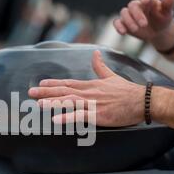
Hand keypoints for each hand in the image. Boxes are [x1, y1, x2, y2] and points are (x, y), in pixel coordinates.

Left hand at [28, 51, 145, 126]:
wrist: (142, 101)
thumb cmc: (128, 91)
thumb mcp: (112, 76)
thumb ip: (100, 67)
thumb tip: (95, 53)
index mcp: (91, 85)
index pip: (68, 83)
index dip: (53, 84)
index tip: (40, 84)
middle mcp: (89, 93)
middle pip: (64, 91)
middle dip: (46, 92)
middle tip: (31, 93)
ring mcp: (93, 104)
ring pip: (69, 102)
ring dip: (53, 103)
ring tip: (39, 104)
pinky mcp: (99, 115)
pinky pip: (80, 116)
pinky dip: (67, 117)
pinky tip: (56, 120)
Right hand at [114, 0, 173, 50]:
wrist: (157, 31)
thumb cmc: (162, 19)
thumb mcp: (167, 13)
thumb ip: (168, 4)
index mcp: (148, 0)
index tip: (146, 2)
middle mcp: (137, 6)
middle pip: (132, 5)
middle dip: (137, 15)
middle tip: (144, 25)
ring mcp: (129, 14)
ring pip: (124, 13)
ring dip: (128, 21)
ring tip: (136, 30)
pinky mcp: (124, 23)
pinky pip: (117, 22)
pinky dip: (118, 26)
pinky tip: (123, 32)